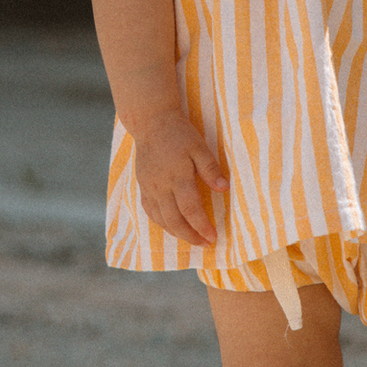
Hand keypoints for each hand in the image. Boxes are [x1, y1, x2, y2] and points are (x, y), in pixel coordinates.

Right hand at [131, 108, 227, 245]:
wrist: (151, 123)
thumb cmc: (179, 134)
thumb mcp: (199, 147)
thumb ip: (210, 168)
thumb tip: (223, 188)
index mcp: (177, 177)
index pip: (191, 210)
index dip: (202, 226)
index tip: (213, 237)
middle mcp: (161, 187)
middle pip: (175, 221)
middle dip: (191, 236)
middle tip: (205, 244)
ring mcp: (149, 188)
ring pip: (161, 219)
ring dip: (176, 233)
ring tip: (192, 239)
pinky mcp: (143, 186)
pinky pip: (151, 212)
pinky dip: (162, 223)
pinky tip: (172, 226)